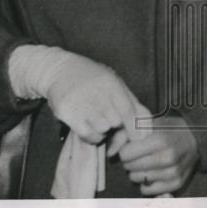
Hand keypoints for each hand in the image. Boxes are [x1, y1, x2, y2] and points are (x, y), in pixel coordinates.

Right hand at [17, 47, 142, 144]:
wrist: (60, 70)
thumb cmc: (93, 78)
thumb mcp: (115, 83)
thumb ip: (132, 103)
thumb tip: (146, 128)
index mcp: (111, 83)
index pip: (127, 110)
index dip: (134, 127)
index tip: (136, 138)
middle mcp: (95, 92)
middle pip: (115, 122)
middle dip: (117, 127)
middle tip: (111, 123)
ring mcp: (79, 102)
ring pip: (102, 130)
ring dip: (104, 131)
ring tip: (99, 121)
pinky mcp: (66, 112)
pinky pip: (86, 135)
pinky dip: (92, 136)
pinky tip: (90, 126)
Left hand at [119, 115, 197, 195]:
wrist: (195, 136)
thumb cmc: (169, 128)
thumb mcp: (150, 123)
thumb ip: (127, 133)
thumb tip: (111, 152)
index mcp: (161, 140)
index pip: (127, 154)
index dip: (125, 150)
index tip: (130, 147)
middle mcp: (168, 157)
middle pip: (132, 167)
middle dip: (129, 162)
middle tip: (135, 156)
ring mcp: (173, 172)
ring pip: (139, 179)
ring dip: (136, 173)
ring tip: (143, 164)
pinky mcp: (177, 183)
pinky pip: (149, 190)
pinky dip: (145, 184)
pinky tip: (149, 174)